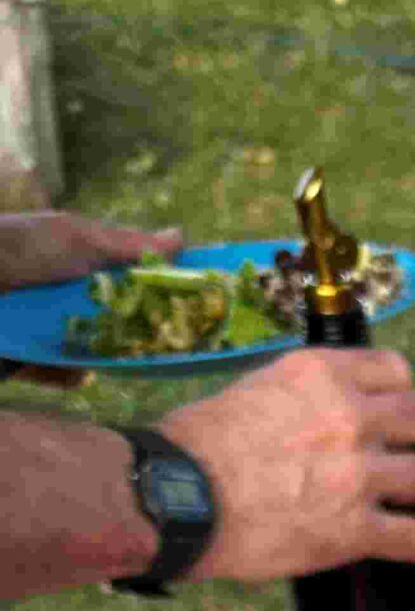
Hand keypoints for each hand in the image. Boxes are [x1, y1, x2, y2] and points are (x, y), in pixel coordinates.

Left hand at [0, 214, 187, 388]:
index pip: (139, 290)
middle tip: (163, 347)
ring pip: (100, 355)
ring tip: (106, 354)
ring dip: (107, 358)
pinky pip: (66, 374)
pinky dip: (68, 373)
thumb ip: (128, 244)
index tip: (196, 314)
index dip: (166, 302)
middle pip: (126, 329)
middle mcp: (79, 303)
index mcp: (93, 272)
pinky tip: (73, 368)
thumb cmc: (23, 246)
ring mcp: (59, 332)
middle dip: (143, 339)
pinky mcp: (38, 358)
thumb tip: (181, 237)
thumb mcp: (77, 236)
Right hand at [161, 346, 414, 578]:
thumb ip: (296, 401)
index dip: (408, 388)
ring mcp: (359, 474)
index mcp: (321, 376)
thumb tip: (312, 418)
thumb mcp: (252, 392)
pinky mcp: (357, 528)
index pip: (390, 370)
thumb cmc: (197, 446)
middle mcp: (349, 417)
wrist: (181, 495)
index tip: (413, 399)